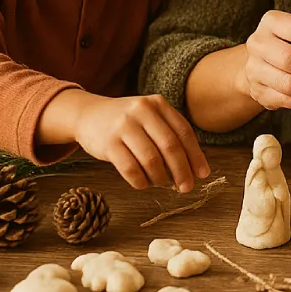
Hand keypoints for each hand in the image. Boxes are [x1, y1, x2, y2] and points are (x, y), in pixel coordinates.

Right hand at [69, 92, 210, 192]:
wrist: (88, 115)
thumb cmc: (127, 122)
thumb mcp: (149, 118)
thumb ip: (169, 137)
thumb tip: (192, 170)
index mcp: (158, 104)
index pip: (184, 132)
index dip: (195, 155)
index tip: (202, 174)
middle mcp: (142, 110)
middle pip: (170, 146)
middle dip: (182, 170)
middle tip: (187, 187)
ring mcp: (123, 125)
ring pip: (151, 159)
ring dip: (161, 177)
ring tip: (162, 183)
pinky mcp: (108, 143)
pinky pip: (130, 169)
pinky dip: (141, 181)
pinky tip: (144, 184)